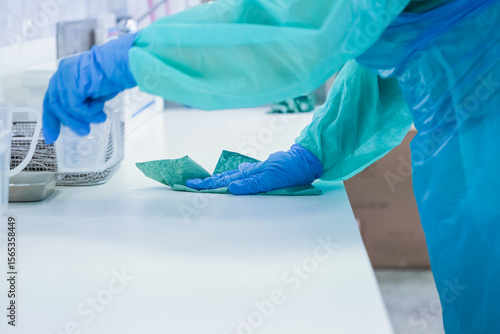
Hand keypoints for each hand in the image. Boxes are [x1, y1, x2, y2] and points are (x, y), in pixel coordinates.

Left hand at [43, 33, 137, 143]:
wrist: (120, 65)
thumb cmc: (112, 76)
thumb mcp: (92, 91)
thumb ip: (82, 101)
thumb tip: (80, 119)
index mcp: (65, 73)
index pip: (52, 98)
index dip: (51, 118)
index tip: (53, 135)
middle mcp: (61, 73)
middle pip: (54, 104)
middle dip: (67, 121)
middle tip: (82, 132)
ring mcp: (64, 78)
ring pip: (65, 108)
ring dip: (82, 118)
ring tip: (99, 119)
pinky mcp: (72, 84)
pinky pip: (75, 107)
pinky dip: (89, 112)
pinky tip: (100, 108)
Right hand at [186, 144, 322, 194]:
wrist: (306, 159)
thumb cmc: (291, 170)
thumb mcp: (273, 179)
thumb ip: (252, 184)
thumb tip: (231, 188)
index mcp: (250, 174)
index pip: (224, 181)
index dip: (208, 184)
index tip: (192, 185)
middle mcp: (250, 171)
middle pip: (224, 177)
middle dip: (208, 181)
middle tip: (191, 183)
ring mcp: (256, 170)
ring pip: (231, 174)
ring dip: (217, 179)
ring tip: (205, 181)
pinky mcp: (262, 170)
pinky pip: (241, 174)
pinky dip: (231, 176)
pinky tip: (232, 176)